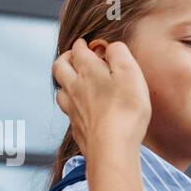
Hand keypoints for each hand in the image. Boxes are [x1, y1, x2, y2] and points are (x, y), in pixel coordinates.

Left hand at [52, 38, 150, 155]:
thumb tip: (112, 47)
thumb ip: (120, 53)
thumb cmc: (125, 110)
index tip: (86, 43)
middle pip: (60, 67)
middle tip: (74, 57)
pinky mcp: (77, 128)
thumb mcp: (131, 73)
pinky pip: (68, 112)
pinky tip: (80, 109)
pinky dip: (71, 105)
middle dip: (66, 58)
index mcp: (88, 71)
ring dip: (64, 82)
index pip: (78, 50)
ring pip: (60, 90)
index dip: (82, 45)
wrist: (112, 147)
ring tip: (74, 82)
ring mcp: (73, 109)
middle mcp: (75, 87)